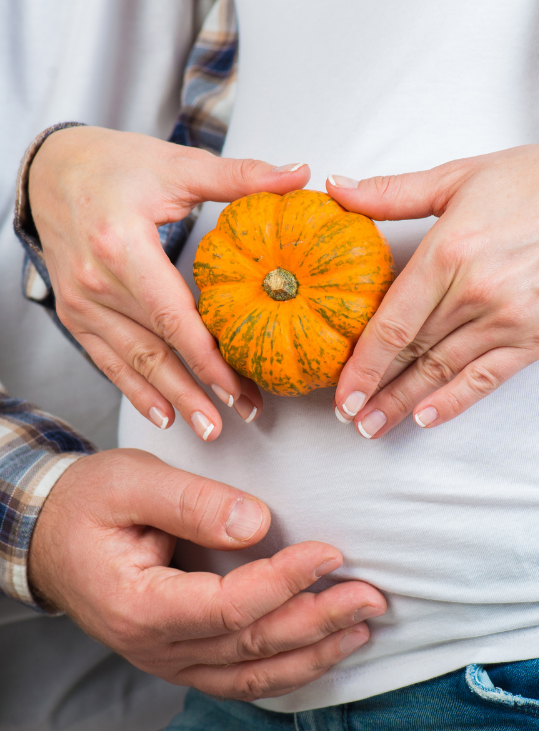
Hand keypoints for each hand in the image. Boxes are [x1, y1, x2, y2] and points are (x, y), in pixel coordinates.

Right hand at [29, 126, 309, 440]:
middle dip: (197, 390)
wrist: (49, 171)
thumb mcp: (175, 165)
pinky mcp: (74, 314)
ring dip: (171, 398)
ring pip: (132, 363)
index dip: (207, 358)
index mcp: (122, 247)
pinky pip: (107, 361)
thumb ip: (238, 176)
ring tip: (207, 427)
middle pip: (156, 349)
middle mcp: (96, 283)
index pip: (173, 316)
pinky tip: (161, 415)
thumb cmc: (113, 165)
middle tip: (234, 419)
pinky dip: (135, 391)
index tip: (238, 387)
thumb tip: (300, 175)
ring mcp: (80, 304)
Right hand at [29, 449, 384, 700]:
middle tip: (372, 596)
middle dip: (317, 621)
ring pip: (252, 675)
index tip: (330, 553)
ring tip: (363, 628)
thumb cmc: (87, 503)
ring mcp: (167, 661)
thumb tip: (258, 524)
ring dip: (313, 654)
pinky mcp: (181, 658)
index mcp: (137, 605)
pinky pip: (240, 679)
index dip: (284, 582)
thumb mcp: (130, 483)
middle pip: (250, 646)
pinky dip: (287, 669)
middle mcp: (153, 648)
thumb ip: (191, 501)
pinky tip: (323, 651)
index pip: (227, 606)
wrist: (48, 537)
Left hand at [327, 145, 538, 437]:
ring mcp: (507, 318)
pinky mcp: (533, 336)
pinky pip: (486, 378)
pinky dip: (454, 401)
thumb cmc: (529, 183)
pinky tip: (426, 418)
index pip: (393, 324)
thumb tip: (337, 189)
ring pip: (442, 371)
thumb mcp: (457, 178)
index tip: (342, 391)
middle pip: (412, 353)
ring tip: (373, 426)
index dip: (363, 364)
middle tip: (346, 414)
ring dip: (404, 403)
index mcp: (448, 253)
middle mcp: (475, 291)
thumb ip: (392, 193)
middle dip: (375, 388)